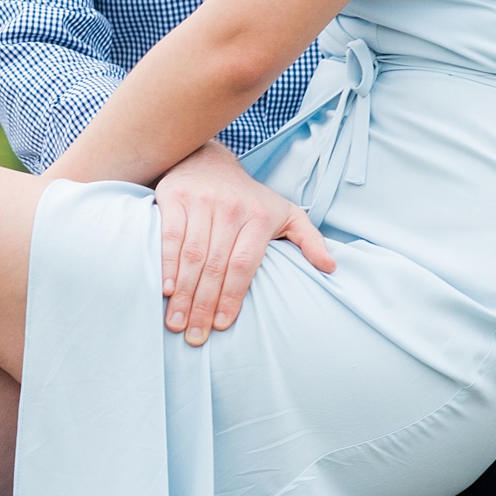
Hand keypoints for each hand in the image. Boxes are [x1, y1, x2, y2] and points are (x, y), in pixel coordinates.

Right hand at [156, 142, 334, 345]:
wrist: (208, 159)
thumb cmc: (249, 197)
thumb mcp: (286, 212)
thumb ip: (309, 240)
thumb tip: (330, 268)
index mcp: (258, 217)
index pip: (243, 266)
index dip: (231, 298)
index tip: (221, 326)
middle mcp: (230, 208)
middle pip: (215, 266)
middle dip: (203, 305)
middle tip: (194, 336)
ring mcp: (201, 202)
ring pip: (191, 256)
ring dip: (182, 294)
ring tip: (176, 323)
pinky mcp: (175, 198)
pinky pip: (170, 237)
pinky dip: (166, 265)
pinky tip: (165, 290)